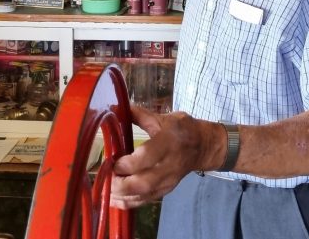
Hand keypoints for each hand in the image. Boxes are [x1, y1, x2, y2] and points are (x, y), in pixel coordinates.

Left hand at [110, 106, 224, 209]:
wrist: (203, 147)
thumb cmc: (182, 129)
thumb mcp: (164, 118)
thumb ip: (140, 115)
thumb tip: (116, 106)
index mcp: (169, 141)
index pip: (148, 156)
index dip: (128, 163)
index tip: (113, 161)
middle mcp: (169, 164)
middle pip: (144, 181)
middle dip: (121, 184)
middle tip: (106, 179)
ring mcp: (168, 180)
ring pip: (145, 194)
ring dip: (122, 196)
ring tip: (105, 192)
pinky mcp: (166, 190)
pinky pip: (147, 200)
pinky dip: (129, 203)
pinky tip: (114, 200)